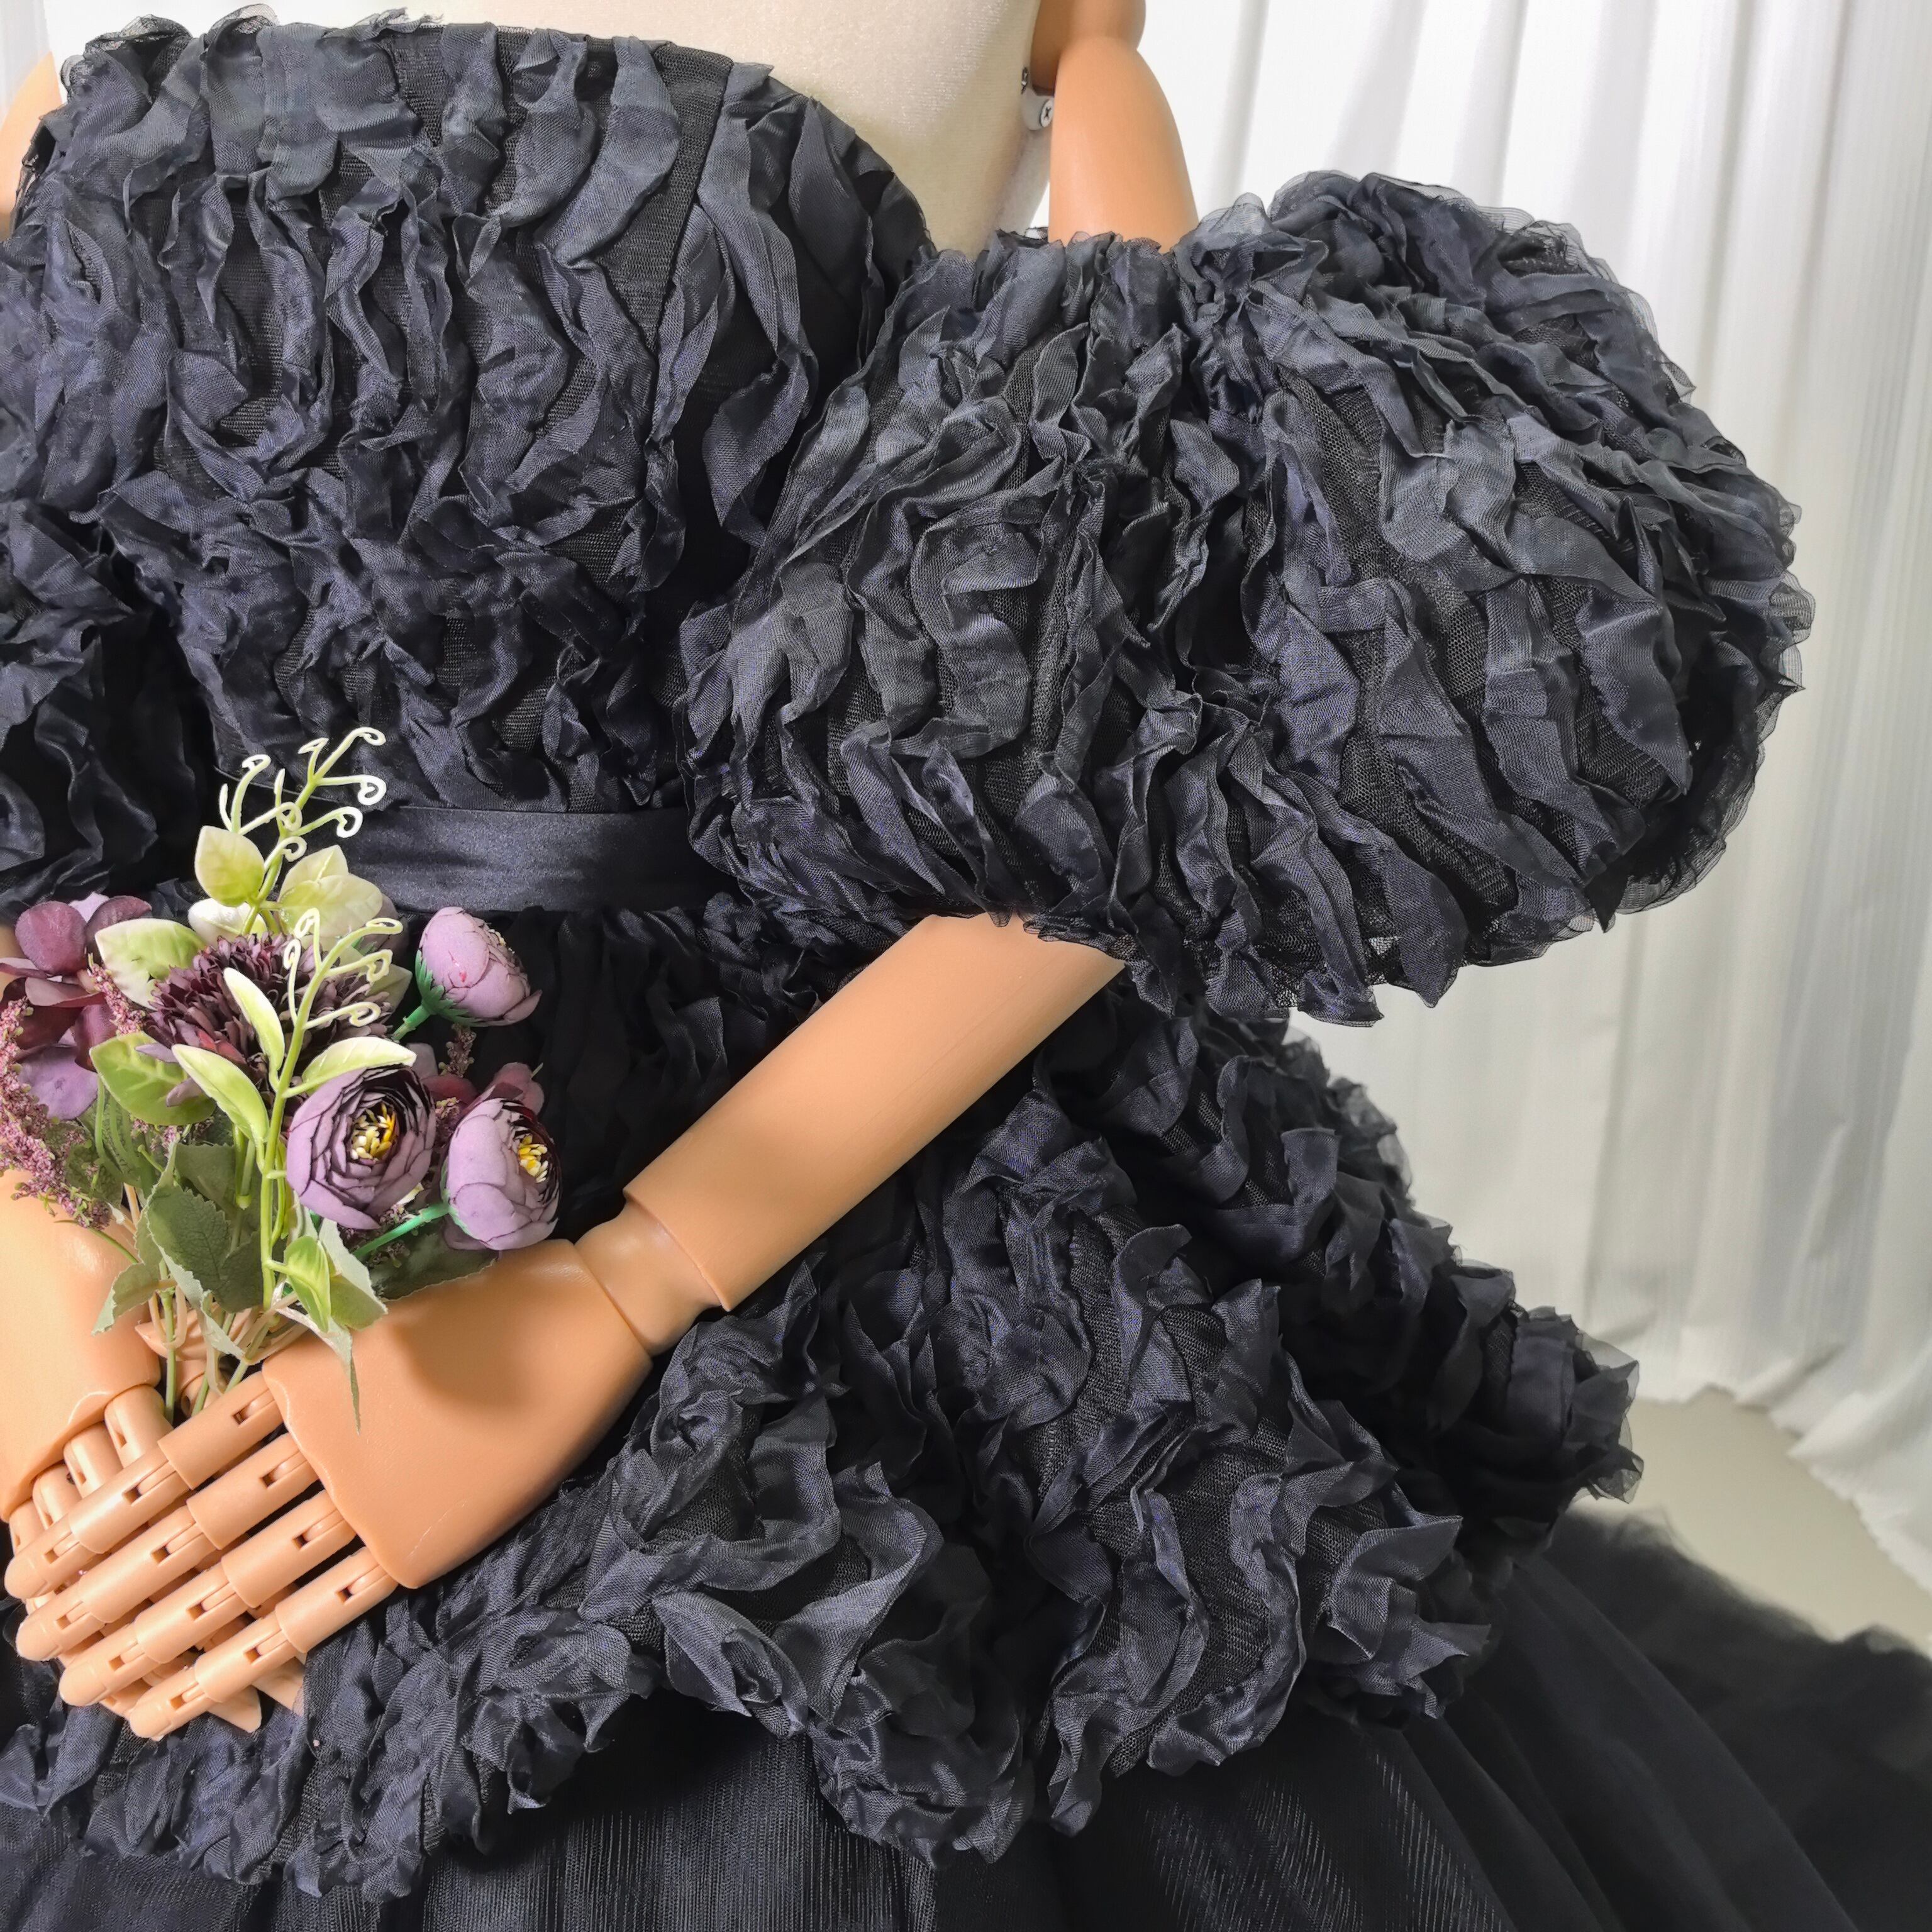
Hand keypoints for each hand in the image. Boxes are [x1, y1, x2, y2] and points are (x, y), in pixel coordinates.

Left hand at [8, 1235, 657, 1736]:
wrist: (585, 1318)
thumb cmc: (480, 1304)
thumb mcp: (367, 1317)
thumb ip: (297, 1372)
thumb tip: (218, 1423)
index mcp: (300, 1376)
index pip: (170, 1461)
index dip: (99, 1518)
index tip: (39, 1561)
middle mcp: (319, 1441)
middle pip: (186, 1529)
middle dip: (100, 1591)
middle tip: (32, 1641)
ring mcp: (368, 1496)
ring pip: (236, 1578)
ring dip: (152, 1635)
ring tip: (85, 1682)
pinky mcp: (417, 1542)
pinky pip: (314, 1614)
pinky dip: (246, 1660)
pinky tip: (190, 1694)